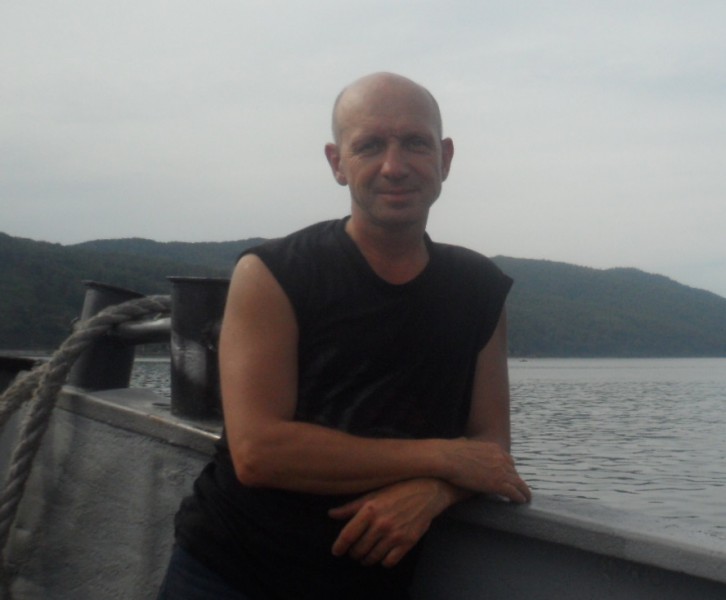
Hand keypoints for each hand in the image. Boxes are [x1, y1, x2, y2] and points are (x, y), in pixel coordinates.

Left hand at [328, 478, 455, 567]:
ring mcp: (395, 535)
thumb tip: (331, 514)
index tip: (336, 551)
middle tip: (355, 550)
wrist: (427, 491)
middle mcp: (381, 524)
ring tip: (366, 555)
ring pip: (372, 558)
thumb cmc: (397, 490)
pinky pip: (389, 562)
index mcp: (370, 510)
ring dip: (366, 559)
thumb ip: (351, 507)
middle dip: (354, 552)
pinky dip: (383, 561)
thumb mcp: (373, 494)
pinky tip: (383, 554)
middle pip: (358, 549)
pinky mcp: (407, 543)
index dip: (339, 546)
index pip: (348, 535)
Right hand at [443, 439, 530, 503]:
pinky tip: (521, 502)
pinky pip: (514, 492)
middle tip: (519, 488)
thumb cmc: (448, 452)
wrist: (447, 459)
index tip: (510, 476)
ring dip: (523, 491)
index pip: (507, 460)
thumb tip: (463, 440)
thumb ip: (466, 443)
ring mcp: (501, 471)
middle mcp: (500, 458)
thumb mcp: (461, 443)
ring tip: (526, 497)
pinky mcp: (499, 484)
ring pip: (518, 483)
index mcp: (493, 448)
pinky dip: (519, 497)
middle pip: (514, 471)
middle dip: (516, 480)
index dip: (509, 470)